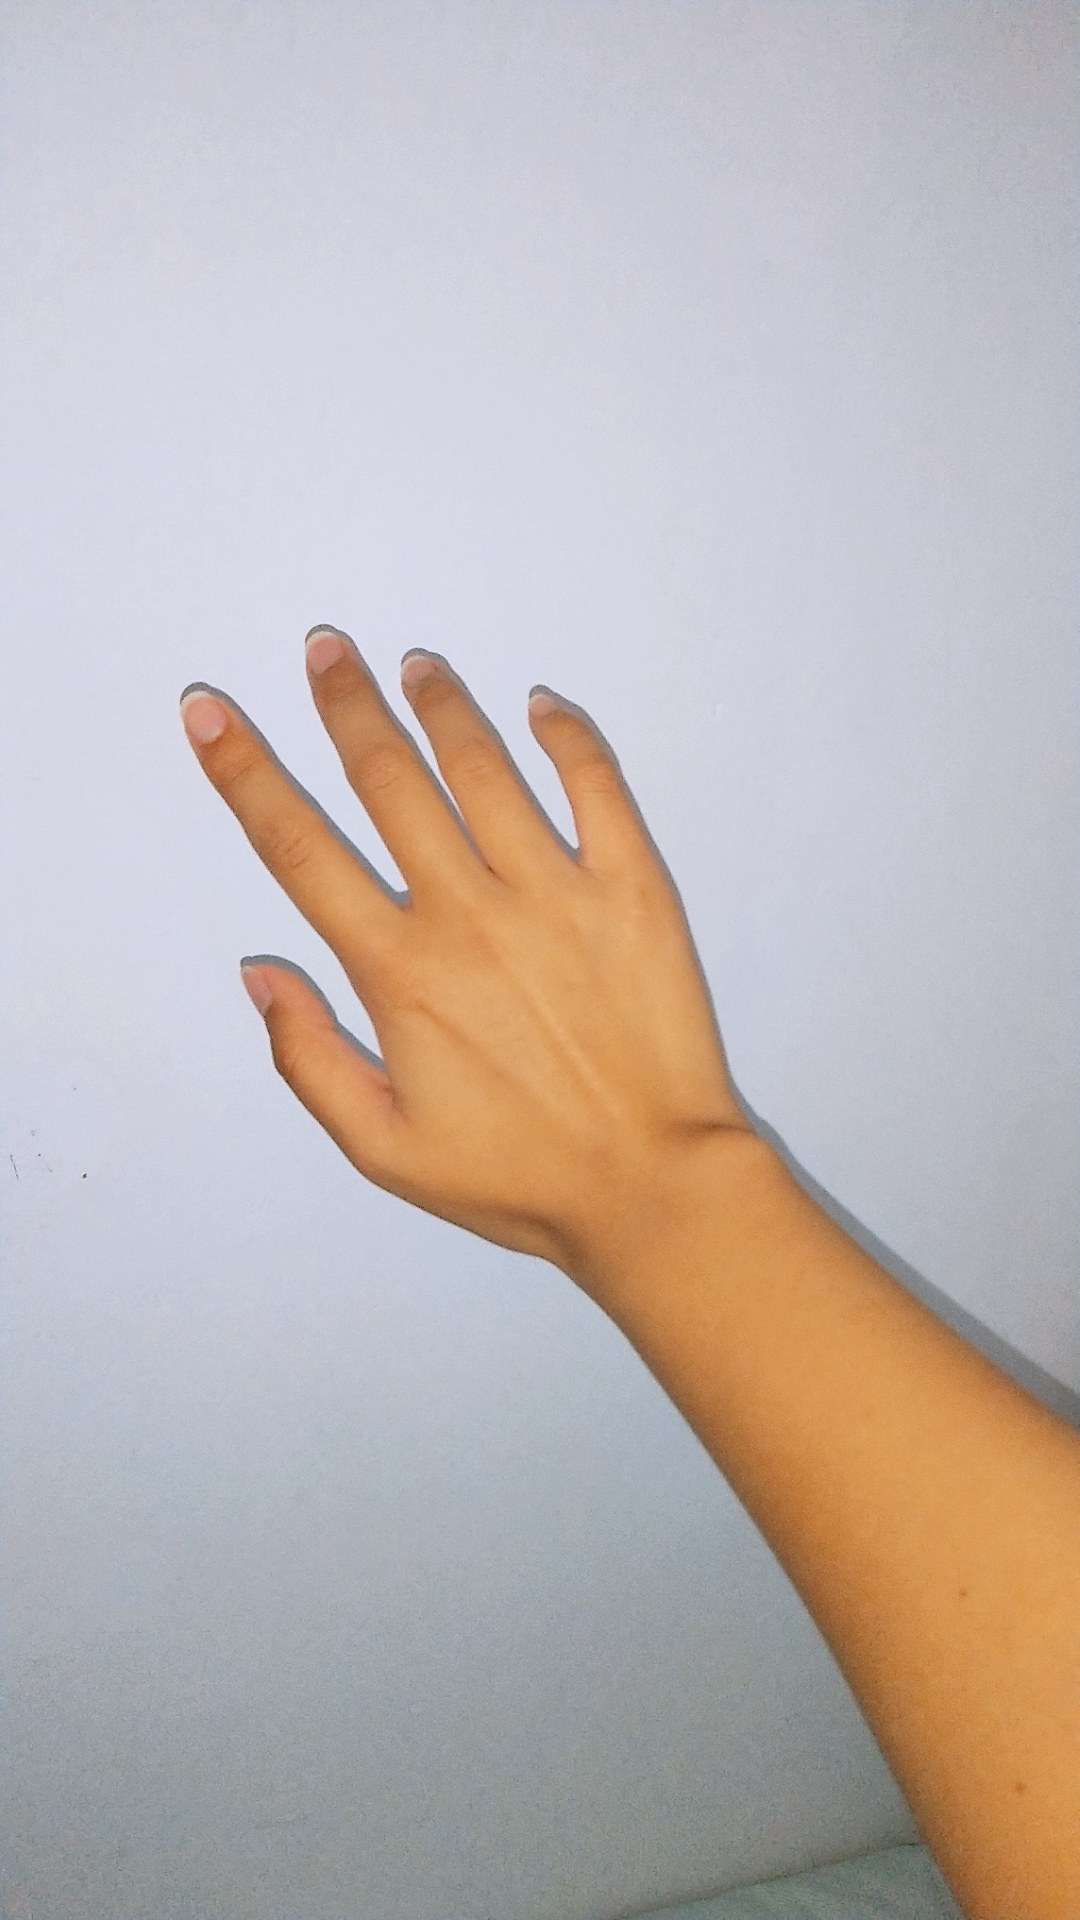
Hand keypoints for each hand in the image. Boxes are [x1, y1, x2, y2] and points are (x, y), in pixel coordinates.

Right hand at [180, 628, 751, 1291]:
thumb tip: (260, 972)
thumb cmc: (518, 1178)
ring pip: (483, 769)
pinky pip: (596, 788)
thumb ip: (309, 1058)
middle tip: (327, 649)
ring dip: (442, 706)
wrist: (653, 1188)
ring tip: (416, 664)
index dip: (246, 775)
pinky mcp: (631, 891)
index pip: (300, 849)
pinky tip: (542, 705)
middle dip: (346, 706)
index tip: (211, 715)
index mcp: (400, 973)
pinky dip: (567, 737)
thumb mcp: (383, 1147)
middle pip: (387, 782)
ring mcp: (554, 894)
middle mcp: (469, 915)